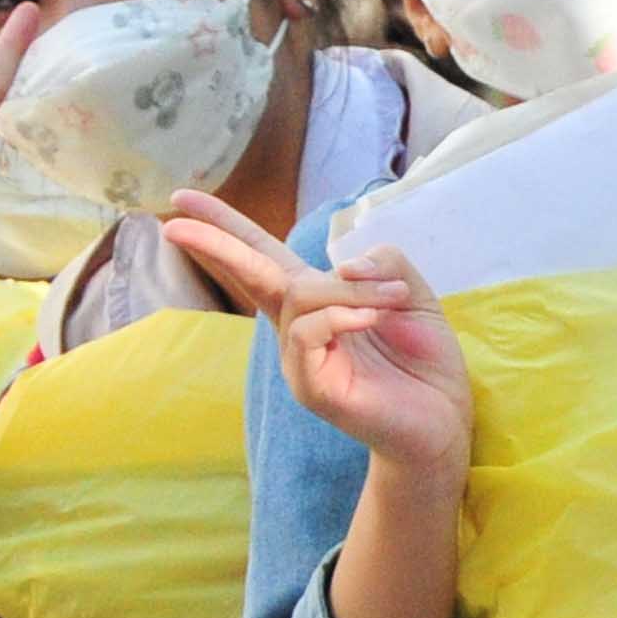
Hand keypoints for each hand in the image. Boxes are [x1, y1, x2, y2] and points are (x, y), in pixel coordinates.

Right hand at [169, 195, 471, 488]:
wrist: (443, 418)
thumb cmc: (423, 359)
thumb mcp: (411, 294)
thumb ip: (383, 262)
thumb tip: (342, 265)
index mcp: (315, 300)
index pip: (262, 255)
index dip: (227, 226)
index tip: (183, 199)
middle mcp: (297, 326)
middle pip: (250, 273)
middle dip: (214, 244)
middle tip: (173, 224)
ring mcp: (300, 358)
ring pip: (298, 296)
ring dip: (347, 288)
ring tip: (393, 298)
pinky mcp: (310, 386)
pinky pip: (306, 334)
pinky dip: (339, 316)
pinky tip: (370, 318)